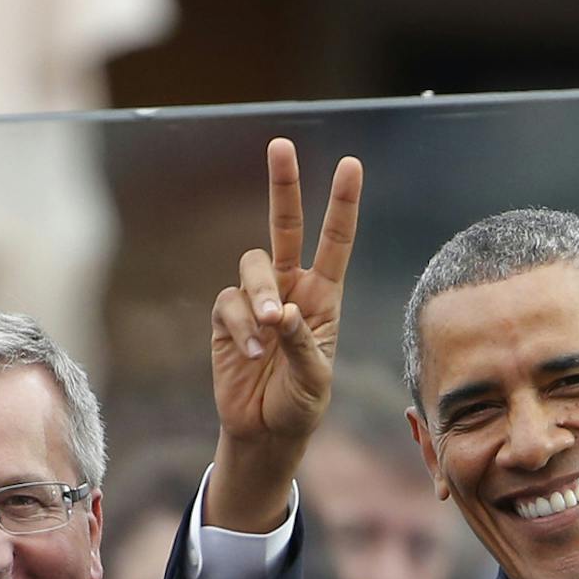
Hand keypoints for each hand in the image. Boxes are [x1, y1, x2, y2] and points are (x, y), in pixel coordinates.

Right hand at [205, 138, 362, 529]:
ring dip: (260, 295)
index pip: (335, 241)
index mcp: (324, 297)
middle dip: (283, 185)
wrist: (265, 433)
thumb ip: (303, 343)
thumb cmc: (300, 405)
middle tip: (282, 145)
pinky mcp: (227, 319)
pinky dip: (241, 325)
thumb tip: (281, 311)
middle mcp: (290, 289)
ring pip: (253, 267)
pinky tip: (252, 352)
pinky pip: (229, 303)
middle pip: (285, 226)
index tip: (351, 165)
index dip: (342, 203)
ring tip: (269, 332)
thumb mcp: (316, 379)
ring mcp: (256, 301)